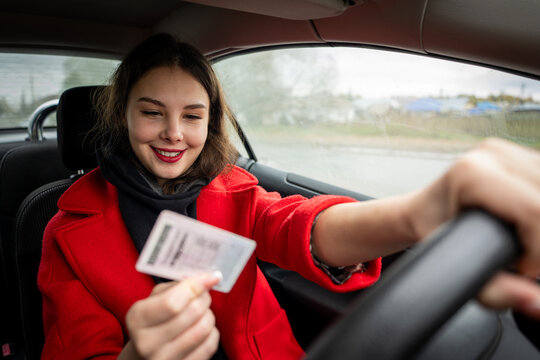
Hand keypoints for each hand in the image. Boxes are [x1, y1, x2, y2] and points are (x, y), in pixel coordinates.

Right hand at [123, 272, 221, 359]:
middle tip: (203, 295)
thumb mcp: (157, 297)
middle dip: (204, 298)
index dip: (196, 287)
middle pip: (192, 313)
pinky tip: (202, 329)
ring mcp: (164, 359)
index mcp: (137, 318)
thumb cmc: (154, 318)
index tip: (210, 277)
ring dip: (209, 315)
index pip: (172, 302)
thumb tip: (208, 278)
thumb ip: (179, 285)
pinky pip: (209, 346)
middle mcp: (147, 343)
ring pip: (203, 329)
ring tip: (202, 312)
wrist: (146, 352)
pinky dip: (212, 333)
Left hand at [409, 138, 539, 318]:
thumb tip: (536, 301)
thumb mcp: (457, 268)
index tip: (523, 266)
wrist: (423, 211)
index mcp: (473, 174)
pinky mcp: (521, 153)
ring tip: (525, 241)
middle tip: (525, 257)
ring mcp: (507, 150)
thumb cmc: (434, 234)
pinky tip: (530, 223)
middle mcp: (492, 154)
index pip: (535, 209)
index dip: (539, 247)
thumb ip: (498, 292)